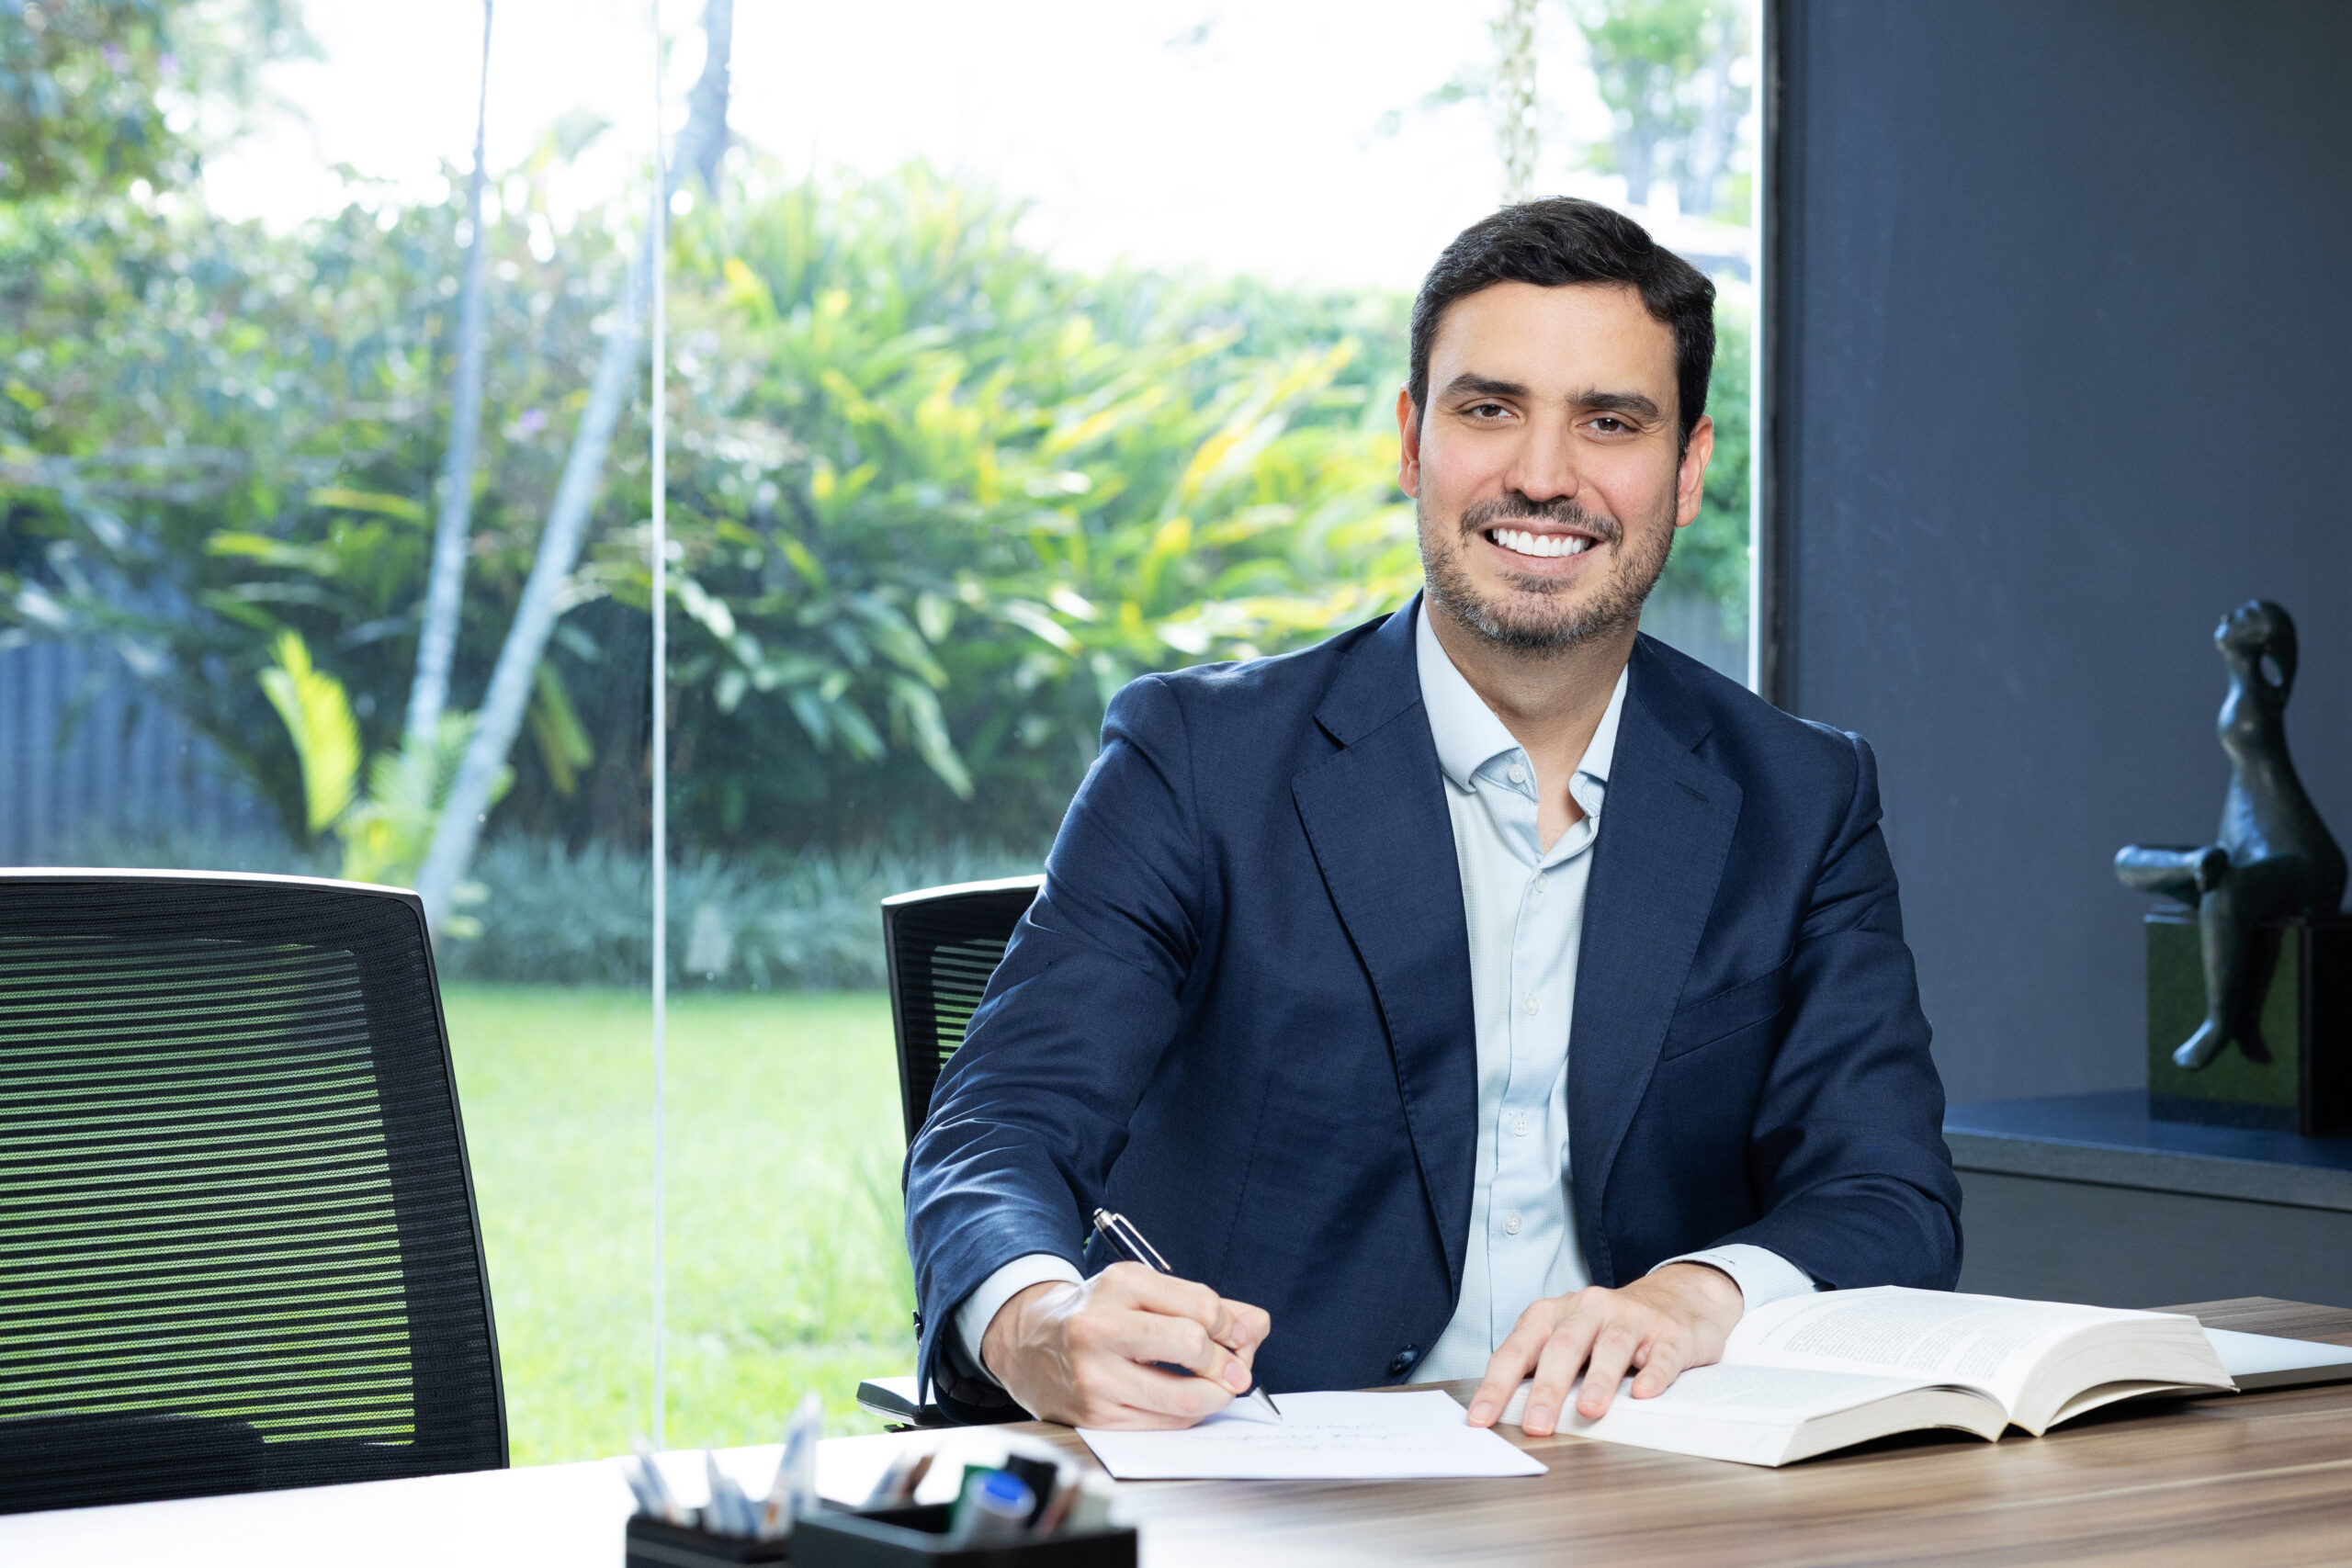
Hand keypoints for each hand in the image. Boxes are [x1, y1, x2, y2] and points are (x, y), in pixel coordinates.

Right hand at [979, 1261, 1271, 1428]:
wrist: (1029, 1343)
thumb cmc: (1099, 1314)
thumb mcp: (1144, 1292)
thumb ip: (1205, 1306)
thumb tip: (1257, 1326)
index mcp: (1121, 1284)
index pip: (1200, 1306)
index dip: (1233, 1326)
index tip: (1240, 1337)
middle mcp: (1102, 1327)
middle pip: (1192, 1345)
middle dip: (1228, 1364)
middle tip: (1237, 1370)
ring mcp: (1095, 1375)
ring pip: (1184, 1398)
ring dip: (1217, 1397)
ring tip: (1220, 1389)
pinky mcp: (1095, 1416)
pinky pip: (1164, 1424)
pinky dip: (1187, 1416)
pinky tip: (1184, 1401)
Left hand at [1463, 1263, 1742, 1435]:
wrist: (1675, 1299)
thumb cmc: (1608, 1330)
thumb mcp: (1569, 1340)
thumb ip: (1542, 1368)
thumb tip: (1507, 1413)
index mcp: (1554, 1314)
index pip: (1519, 1349)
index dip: (1497, 1384)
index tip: (1481, 1419)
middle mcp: (1589, 1309)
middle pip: (1563, 1346)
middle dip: (1547, 1389)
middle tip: (1536, 1425)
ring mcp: (1631, 1318)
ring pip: (1611, 1346)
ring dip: (1598, 1380)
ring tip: (1589, 1411)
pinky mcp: (1670, 1333)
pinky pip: (1661, 1354)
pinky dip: (1653, 1374)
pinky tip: (1645, 1393)